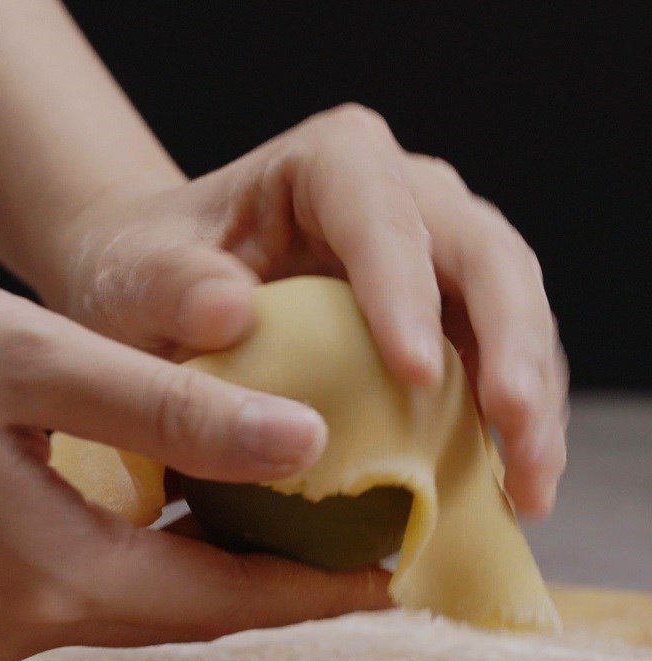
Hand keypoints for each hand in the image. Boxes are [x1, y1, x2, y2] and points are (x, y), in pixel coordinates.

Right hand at [0, 248, 390, 660]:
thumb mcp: (38, 361)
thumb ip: (173, 411)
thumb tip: (301, 440)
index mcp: (48, 574)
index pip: (219, 597)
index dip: (312, 592)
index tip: (390, 578)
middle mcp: (25, 616)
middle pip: (188, 609)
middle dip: (280, 588)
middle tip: (361, 558)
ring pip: (148, 597)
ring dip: (224, 569)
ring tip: (302, 535)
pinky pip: (102, 580)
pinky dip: (163, 552)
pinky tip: (198, 511)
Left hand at [55, 105, 567, 517]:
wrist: (167, 286)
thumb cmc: (151, 270)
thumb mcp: (138, 275)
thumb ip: (173, 286)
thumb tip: (232, 312)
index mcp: (332, 164)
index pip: (383, 218)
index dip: (408, 293)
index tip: (416, 376)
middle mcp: (400, 196)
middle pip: (485, 258)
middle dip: (512, 348)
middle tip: (515, 432)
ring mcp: (430, 255)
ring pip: (512, 312)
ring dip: (530, 401)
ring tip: (529, 487)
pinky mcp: (442, 313)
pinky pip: (493, 361)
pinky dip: (506, 423)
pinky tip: (506, 484)